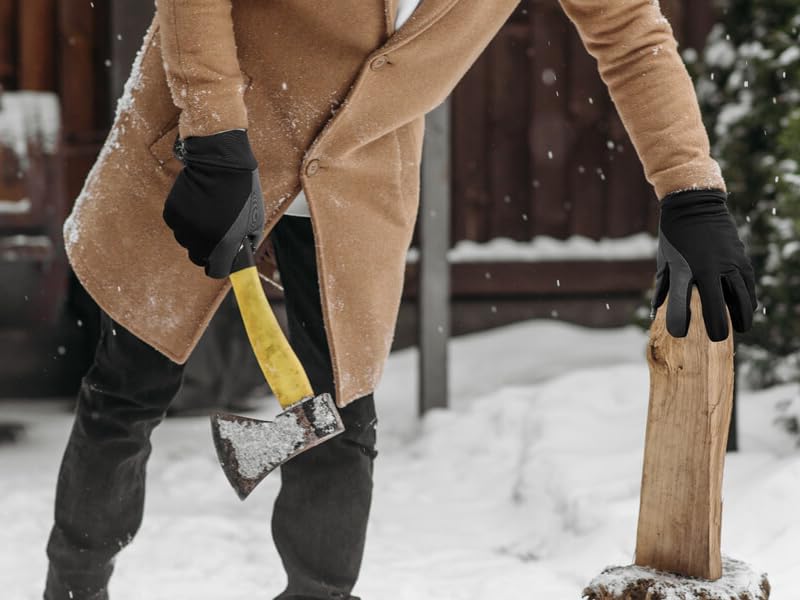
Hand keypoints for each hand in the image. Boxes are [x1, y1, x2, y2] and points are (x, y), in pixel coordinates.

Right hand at [163, 129, 264, 278]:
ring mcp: (185, 226)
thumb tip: (241, 257)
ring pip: (186, 241)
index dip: (219, 266)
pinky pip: (177, 225)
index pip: (215, 271)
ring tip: (208, 213)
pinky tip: (196, 205)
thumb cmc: (242, 190)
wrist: (220, 162)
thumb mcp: (255, 221)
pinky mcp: (172, 212)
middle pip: (198, 258)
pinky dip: (184, 220)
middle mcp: (201, 239)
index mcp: (224, 244)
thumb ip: (248, 243)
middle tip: (216, 234)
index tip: (222, 259)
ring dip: (195, 234)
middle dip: (207, 251)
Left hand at [652, 189, 756, 341]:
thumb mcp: (663, 261)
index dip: (679, 321)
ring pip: (740, 296)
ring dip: (742, 315)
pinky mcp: (740, 257)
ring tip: (740, 328)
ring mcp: (727, 261)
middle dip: (717, 326)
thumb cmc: (674, 237)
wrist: (694, 204)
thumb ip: (663, 287)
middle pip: (715, 304)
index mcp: (682, 269)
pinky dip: (749, 297)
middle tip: (719, 339)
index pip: (680, 302)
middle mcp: (706, 266)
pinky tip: (748, 308)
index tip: (679, 333)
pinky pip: (747, 283)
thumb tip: (657, 313)